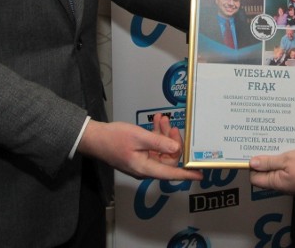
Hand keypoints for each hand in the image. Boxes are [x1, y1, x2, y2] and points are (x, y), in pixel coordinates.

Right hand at [78, 115, 202, 180]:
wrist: (94, 137)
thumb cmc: (113, 138)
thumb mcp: (139, 137)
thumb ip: (159, 142)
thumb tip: (176, 148)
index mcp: (145, 168)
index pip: (171, 173)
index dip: (187, 174)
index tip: (200, 174)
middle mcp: (145, 168)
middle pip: (168, 158)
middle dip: (172, 140)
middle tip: (171, 125)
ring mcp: (142, 162)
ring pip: (161, 150)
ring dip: (163, 135)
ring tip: (162, 119)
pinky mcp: (138, 155)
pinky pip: (153, 147)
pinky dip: (156, 135)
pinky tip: (156, 122)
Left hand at [249, 149, 294, 193]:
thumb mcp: (286, 159)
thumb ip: (269, 162)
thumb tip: (252, 163)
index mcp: (276, 183)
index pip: (255, 178)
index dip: (254, 166)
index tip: (255, 153)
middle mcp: (282, 186)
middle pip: (266, 174)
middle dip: (264, 161)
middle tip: (266, 146)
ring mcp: (291, 183)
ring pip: (277, 171)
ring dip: (276, 159)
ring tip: (278, 146)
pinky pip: (287, 170)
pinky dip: (285, 161)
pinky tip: (289, 152)